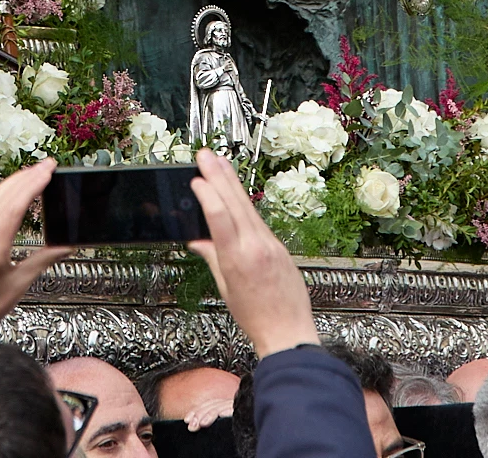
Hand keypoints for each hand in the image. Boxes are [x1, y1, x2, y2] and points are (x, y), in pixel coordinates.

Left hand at [0, 159, 69, 344]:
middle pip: (3, 196)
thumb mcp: (17, 286)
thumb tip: (66, 246)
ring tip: (34, 172)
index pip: (14, 206)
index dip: (32, 184)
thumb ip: (42, 261)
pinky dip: (2, 194)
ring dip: (14, 182)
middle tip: (48, 165)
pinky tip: (13, 191)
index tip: (48, 170)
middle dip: (26, 176)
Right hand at [184, 149, 317, 355]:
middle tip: (206, 154)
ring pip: (248, 207)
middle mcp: (257, 247)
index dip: (209, 194)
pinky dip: (244, 203)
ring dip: (232, 182)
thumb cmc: (256, 317)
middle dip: (219, 175)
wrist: (289, 332)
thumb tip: (199, 240)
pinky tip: (236, 193)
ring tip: (220, 162)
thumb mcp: (226, 288)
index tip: (198, 178)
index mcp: (239, 260)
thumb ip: (213, 258)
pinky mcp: (280, 246)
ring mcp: (271, 245)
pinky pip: (258, 220)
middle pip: (235, 203)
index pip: (221, 218)